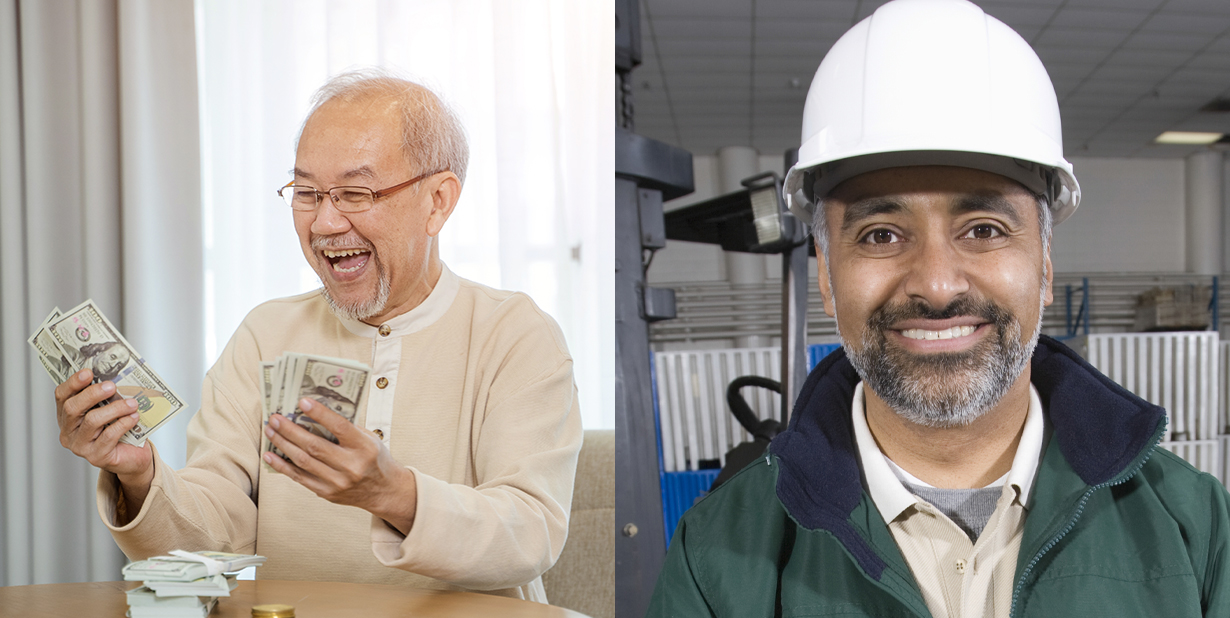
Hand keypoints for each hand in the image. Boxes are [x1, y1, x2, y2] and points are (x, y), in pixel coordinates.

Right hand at [55, 369, 152, 478]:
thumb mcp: (108, 409)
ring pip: (92, 421)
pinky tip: (134, 417)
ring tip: (131, 403)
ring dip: (114, 408)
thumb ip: (105, 396)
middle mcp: (69, 431)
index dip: (73, 383)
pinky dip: (123, 423)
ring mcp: (80, 446)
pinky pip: (108, 436)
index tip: (88, 372)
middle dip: (92, 394)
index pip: (62, 396)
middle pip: (72, 408)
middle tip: (111, 386)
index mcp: (67, 416)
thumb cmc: (118, 429)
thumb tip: (114, 377)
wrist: (132, 456)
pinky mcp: (96, 456)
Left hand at [263, 397, 417, 532]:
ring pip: (303, 461)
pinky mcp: (327, 493)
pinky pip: (300, 478)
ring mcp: (338, 482)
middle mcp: (351, 466)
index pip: (340, 427)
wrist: (384, 491)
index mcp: (365, 448)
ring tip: (270, 431)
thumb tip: (315, 413)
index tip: (302, 402)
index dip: (320, 414)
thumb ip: (347, 428)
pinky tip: (270, 455)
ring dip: (283, 444)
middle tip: (275, 418)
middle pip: (315, 446)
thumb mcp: (369, 438)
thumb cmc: (375, 459)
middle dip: (290, 430)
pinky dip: (282, 466)